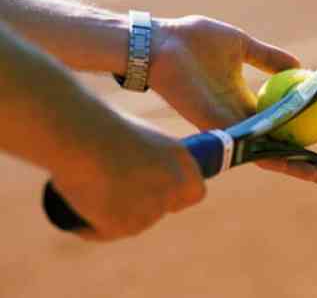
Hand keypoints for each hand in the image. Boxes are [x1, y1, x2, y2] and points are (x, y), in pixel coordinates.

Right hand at [51, 122, 204, 240]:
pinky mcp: (124, 225)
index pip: (195, 192)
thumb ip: (150, 158)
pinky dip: (90, 226)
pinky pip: (104, 232)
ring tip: (89, 188)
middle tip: (113, 189)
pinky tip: (79, 206)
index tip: (160, 193)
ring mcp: (151, 208)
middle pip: (161, 210)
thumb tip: (143, 177)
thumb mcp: (138, 138)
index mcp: (182, 159)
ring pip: (134, 223)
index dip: (177, 195)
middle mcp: (172, 186)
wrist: (77, 134)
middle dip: (142, 206)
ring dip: (115, 214)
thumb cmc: (101, 127)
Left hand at [149, 16, 316, 184]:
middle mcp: (237, 115)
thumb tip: (298, 64)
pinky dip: (274, 156)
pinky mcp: (216, 128)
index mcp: (242, 97)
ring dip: (291, 166)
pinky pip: (249, 146)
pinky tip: (295, 163)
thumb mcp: (242, 44)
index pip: (275, 119)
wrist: (162, 43)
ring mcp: (227, 124)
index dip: (297, 129)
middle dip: (297, 161)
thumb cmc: (194, 40)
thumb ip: (268, 57)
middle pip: (272, 143)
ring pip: (264, 152)